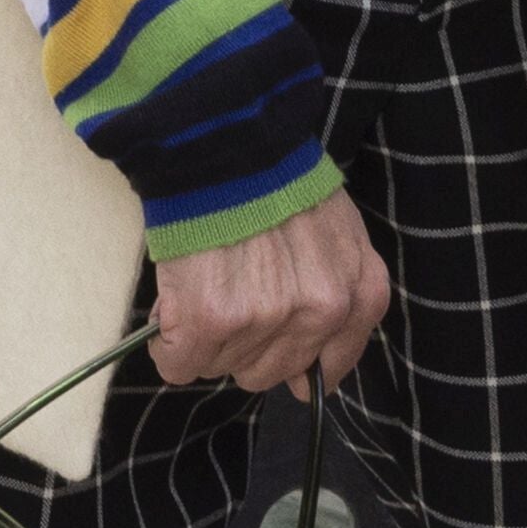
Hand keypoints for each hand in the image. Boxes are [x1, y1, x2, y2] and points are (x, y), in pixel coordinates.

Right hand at [148, 198, 390, 399]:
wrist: (227, 140)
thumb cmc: (277, 177)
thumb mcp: (337, 232)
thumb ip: (335, 297)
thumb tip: (303, 387)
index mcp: (357, 296)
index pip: (327, 369)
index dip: (288, 352)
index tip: (268, 335)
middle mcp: (321, 314)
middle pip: (267, 373)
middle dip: (243, 342)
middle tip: (228, 290)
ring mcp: (267, 319)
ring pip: (222, 367)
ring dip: (206, 338)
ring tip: (203, 283)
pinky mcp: (213, 320)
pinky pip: (181, 364)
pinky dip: (169, 345)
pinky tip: (173, 308)